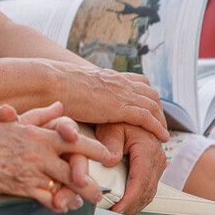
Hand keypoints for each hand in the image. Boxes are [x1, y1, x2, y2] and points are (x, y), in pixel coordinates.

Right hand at [0, 103, 106, 210]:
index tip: (110, 156)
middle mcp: (40, 154)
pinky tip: (64, 206)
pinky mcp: (21, 188)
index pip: (76, 141)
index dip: (96, 150)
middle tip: (104, 190)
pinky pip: (47, 199)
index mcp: (40, 135)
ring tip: (89, 201)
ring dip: (79, 195)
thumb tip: (60, 105)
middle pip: (76, 168)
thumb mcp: (13, 121)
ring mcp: (32, 172)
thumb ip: (40, 115)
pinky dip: (58, 203)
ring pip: (65, 186)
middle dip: (93, 181)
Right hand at [39, 59, 169, 139]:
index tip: (149, 106)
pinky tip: (162, 137)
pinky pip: (147, 117)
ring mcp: (121, 93)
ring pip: (153, 105)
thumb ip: (80, 92)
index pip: (138, 81)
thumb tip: (72, 98)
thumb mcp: (72, 86)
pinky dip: (157, 127)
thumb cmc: (53, 86)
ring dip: (161, 119)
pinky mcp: (120, 107)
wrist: (51, 83)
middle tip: (160, 123)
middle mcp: (119, 82)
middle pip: (150, 93)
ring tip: (163, 133)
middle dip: (158, 108)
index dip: (147, 94)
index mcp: (108, 76)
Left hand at [95, 121, 164, 214]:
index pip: (141, 181)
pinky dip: (138, 199)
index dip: (129, 199)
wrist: (132, 112)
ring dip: (135, 205)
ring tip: (117, 213)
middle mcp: (157, 159)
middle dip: (131, 206)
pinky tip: (124, 205)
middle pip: (147, 191)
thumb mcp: (111, 127)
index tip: (117, 210)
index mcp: (148, 150)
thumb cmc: (118, 119)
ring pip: (150, 192)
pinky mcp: (154, 167)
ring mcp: (158, 164)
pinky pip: (149, 188)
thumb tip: (111, 161)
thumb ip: (110, 144)